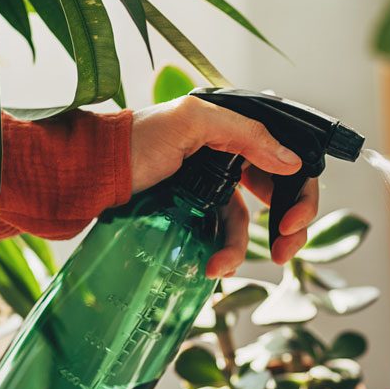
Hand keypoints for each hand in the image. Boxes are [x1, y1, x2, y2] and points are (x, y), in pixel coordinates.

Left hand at [130, 94, 318, 275]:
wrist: (90, 170)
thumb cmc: (135, 139)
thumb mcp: (192, 122)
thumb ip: (245, 133)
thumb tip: (292, 162)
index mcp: (235, 131)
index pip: (288, 162)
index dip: (299, 194)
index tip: (291, 223)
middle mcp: (229, 159)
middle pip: (277, 197)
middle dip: (287, 229)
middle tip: (284, 252)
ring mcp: (211, 188)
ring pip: (246, 223)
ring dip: (241, 249)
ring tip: (221, 266)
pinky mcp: (192, 212)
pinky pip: (219, 235)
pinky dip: (221, 254)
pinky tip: (212, 266)